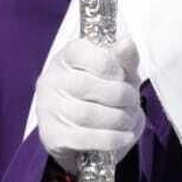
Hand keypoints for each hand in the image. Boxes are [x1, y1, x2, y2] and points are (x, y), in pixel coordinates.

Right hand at [34, 38, 144, 174]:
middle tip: (133, 101)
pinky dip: (112, 138)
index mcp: (65, 58)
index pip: (81, 52)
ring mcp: (49, 109)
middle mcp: (51, 81)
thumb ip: (123, 58)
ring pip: (88, 114)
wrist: (82, 131)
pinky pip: (86, 138)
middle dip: (120, 95)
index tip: (122, 74)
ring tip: (129, 119)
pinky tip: (124, 136)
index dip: (108, 63)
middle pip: (87, 85)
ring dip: (118, 118)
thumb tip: (127, 43)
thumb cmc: (101, 92)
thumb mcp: (116, 72)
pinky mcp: (53, 136)